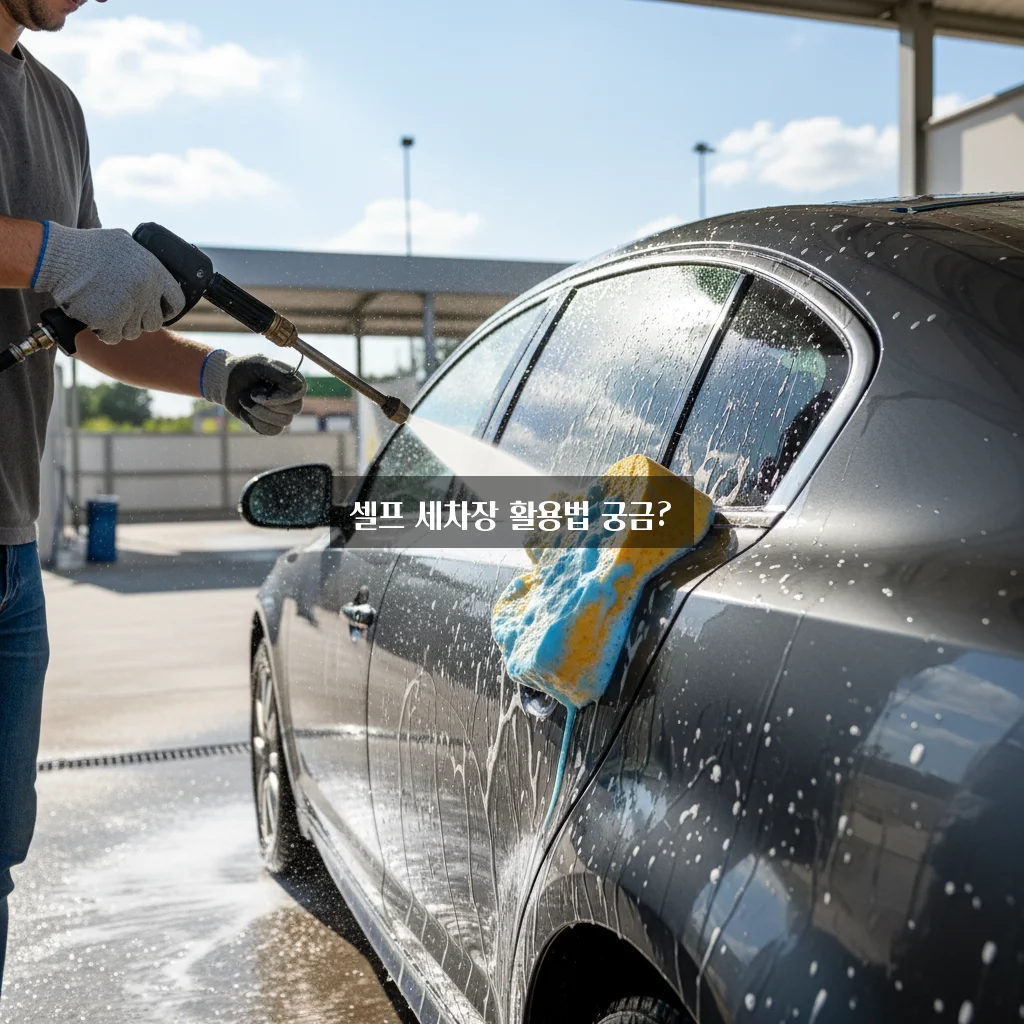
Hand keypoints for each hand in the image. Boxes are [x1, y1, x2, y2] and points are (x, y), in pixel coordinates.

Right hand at [33, 222, 184, 342]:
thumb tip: (154, 272)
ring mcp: (128, 307)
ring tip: (105, 309)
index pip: (176, 302)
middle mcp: (145, 290)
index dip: (167, 309)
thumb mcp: (124, 243)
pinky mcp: (109, 320)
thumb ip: (143, 260)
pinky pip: (113, 337)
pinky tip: (95, 316)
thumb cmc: (87, 248)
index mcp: (153, 271)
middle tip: (125, 311)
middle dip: (141, 320)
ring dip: (121, 325)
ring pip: (133, 332)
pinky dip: (104, 331)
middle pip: (154, 322)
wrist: (57, 257)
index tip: (158, 311)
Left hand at [201, 351, 306, 435]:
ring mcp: (283, 412)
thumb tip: (299, 387)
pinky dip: (256, 423)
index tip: (260, 391)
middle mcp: (291, 397)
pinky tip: (245, 413)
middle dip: (268, 404)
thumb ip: (279, 374)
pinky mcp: (272, 424)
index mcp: (292, 380)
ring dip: (259, 412)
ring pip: (284, 421)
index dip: (282, 395)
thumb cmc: (244, 369)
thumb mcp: (260, 366)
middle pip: (295, 409)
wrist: (226, 382)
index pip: (299, 391)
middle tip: (251, 394)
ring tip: (244, 401)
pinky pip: (273, 431)